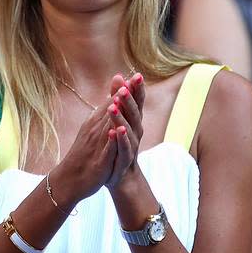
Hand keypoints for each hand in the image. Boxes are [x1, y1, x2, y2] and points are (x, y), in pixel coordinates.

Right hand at [50, 86, 124, 204]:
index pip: (112, 102)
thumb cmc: (84, 153)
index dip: (124, 89)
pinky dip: (110, 139)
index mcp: (96, 122)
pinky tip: (115, 131)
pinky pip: (105, 148)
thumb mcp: (94, 130)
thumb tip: (114, 96)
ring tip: (124, 97)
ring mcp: (96, 144)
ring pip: (107, 125)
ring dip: (116, 112)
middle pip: (111, 109)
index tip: (137, 75)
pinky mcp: (98, 160)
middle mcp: (95, 130)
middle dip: (123, 94)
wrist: (70, 179)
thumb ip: (105, 113)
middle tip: (135, 78)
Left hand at [105, 73, 145, 190]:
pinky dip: (120, 139)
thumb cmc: (119, 146)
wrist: (121, 177)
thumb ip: (119, 99)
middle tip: (123, 89)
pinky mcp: (124, 160)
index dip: (138, 90)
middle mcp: (135, 133)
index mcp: (133, 122)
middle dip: (130, 101)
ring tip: (113, 106)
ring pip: (128, 130)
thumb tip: (118, 76)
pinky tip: (115, 131)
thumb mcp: (118, 120)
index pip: (137, 103)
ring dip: (121, 118)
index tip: (137, 75)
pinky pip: (123, 149)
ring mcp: (131, 146)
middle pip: (135, 114)